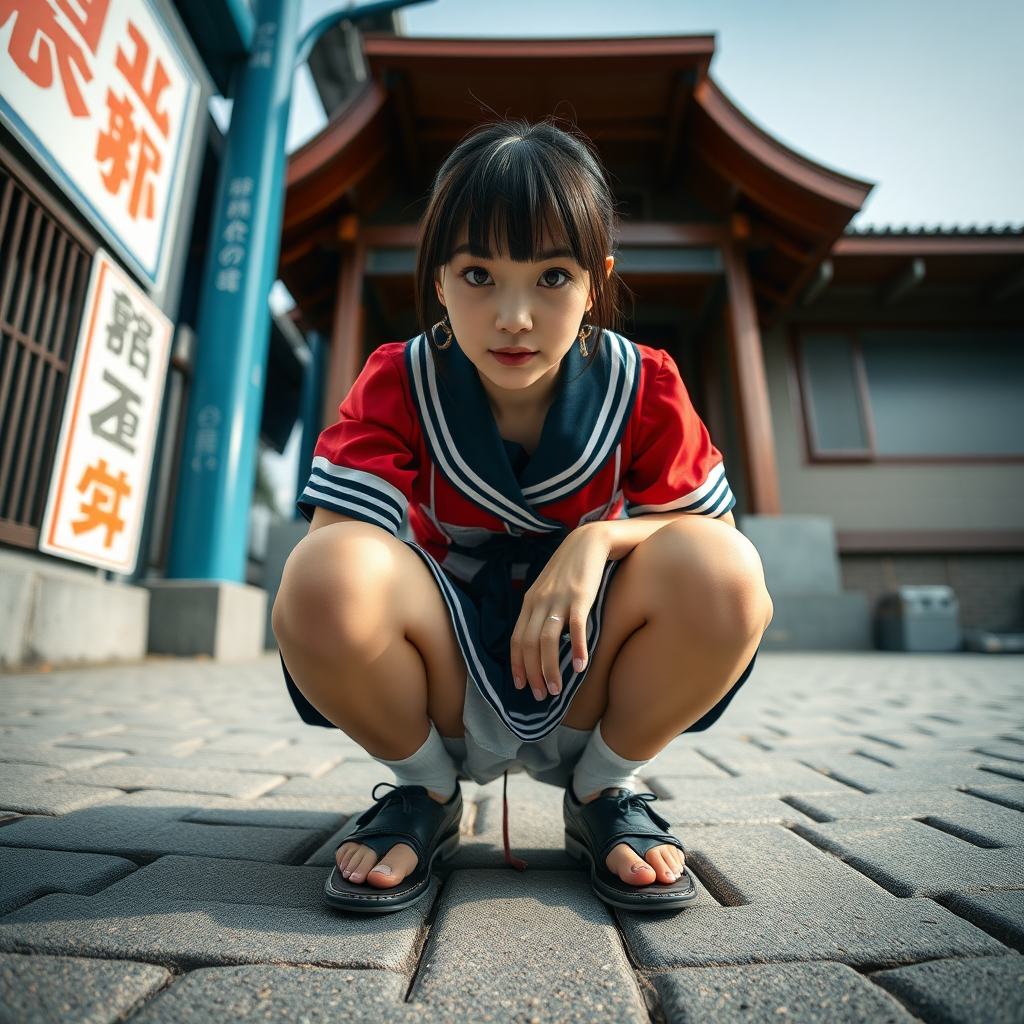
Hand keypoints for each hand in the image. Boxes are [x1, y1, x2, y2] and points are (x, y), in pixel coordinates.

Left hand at [509, 523, 611, 701]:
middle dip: (532, 674)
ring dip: (550, 669)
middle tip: (541, 696)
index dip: (517, 665)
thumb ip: (541, 611)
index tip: (521, 686)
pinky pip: (575, 628)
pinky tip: (580, 667)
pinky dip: (576, 649)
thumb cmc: (569, 569)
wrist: (587, 542)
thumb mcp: (547, 589)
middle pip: (529, 644)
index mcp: (529, 602)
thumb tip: (539, 640)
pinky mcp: (579, 597)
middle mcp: (539, 602)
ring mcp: (558, 599)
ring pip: (547, 641)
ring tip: (557, 690)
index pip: (517, 639)